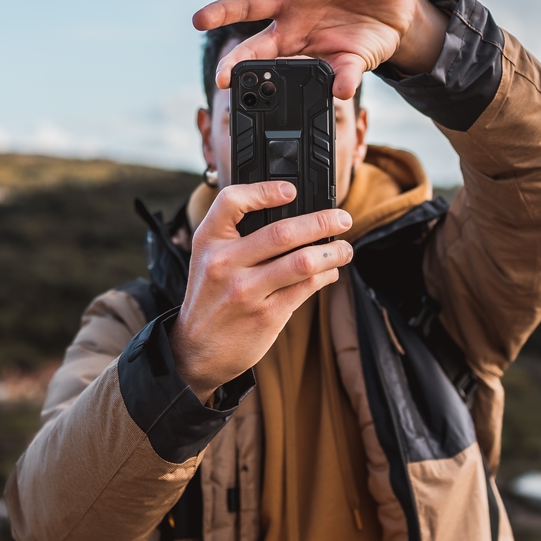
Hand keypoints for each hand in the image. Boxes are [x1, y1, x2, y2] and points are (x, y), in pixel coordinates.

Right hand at [169, 181, 353, 401]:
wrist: (196, 350)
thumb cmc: (210, 297)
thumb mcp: (208, 259)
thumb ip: (237, 236)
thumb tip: (294, 215)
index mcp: (208, 241)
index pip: (232, 201)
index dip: (265, 190)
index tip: (292, 191)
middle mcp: (225, 263)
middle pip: (283, 233)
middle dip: (322, 222)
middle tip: (342, 218)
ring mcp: (246, 291)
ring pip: (303, 262)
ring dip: (333, 253)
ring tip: (344, 249)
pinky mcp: (266, 315)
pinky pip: (306, 288)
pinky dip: (325, 276)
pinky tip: (329, 272)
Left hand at [198, 0, 447, 98]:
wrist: (394, 18)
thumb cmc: (365, 43)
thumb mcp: (355, 62)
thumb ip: (345, 74)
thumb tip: (342, 93)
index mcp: (290, 36)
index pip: (256, 49)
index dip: (238, 62)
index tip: (222, 78)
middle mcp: (290, 5)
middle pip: (248, 6)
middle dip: (222, 12)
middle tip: (198, 20)